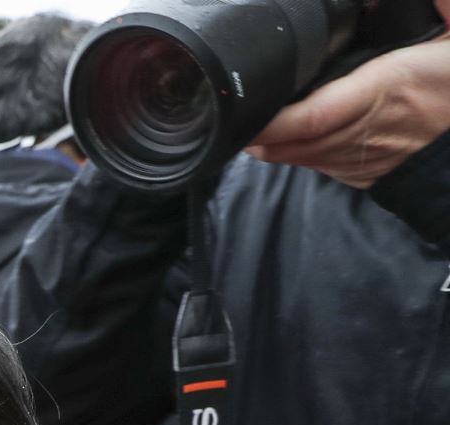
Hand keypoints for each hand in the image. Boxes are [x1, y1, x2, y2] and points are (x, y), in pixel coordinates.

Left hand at [248, 3, 449, 187]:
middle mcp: (369, 130)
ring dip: (270, 145)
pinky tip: (280, 137)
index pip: (313, 115)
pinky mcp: (366, 174)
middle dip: (256, 133)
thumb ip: (444, 5)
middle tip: (231, 115)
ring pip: (301, 157)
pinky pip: (318, 166)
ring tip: (247, 124)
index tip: (244, 112)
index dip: (271, 121)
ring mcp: (366, 158)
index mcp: (386, 90)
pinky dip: (295, 153)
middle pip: (293, 142)